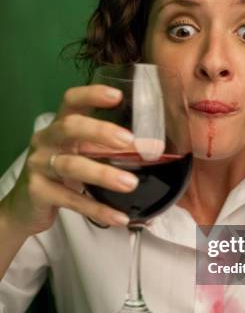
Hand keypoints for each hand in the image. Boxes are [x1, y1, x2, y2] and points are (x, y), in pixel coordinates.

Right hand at [2, 85, 137, 235]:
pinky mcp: (38, 192)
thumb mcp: (82, 157)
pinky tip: (119, 217)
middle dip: (100, 131)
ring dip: (104, 174)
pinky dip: (97, 209)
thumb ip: (110, 150)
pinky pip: (70, 200)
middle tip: (130, 141)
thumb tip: (152, 149)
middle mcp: (46, 141)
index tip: (117, 96)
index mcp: (59, 126)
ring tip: (131, 184)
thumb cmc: (61, 176)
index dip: (91, 95)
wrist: (25, 208)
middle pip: (70, 127)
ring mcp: (39, 165)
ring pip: (72, 165)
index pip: (71, 101)